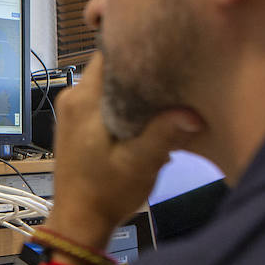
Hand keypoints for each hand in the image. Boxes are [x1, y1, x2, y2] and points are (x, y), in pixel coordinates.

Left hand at [47, 55, 203, 247]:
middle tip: (174, 70)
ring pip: (110, 82)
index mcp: (84, 100)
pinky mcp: (79, 123)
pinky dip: (127, 103)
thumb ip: (162, 134)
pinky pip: (105, 99)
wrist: (79, 219)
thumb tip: (190, 112)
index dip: (137, 45)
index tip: (165, 44)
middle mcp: (74, 98)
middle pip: (111, 65)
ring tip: (166, 92)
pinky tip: (149, 116)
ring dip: (136, 88)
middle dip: (142, 68)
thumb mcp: (139, 164)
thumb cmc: (104, 194)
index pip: (109, 51)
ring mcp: (74, 110)